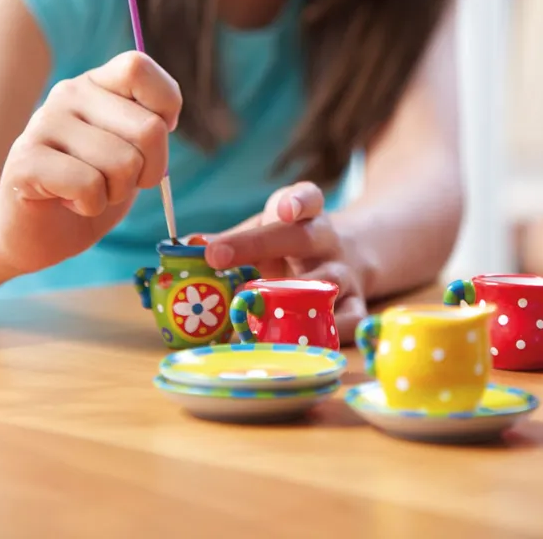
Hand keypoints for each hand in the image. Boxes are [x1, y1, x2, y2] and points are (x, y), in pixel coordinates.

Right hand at [0, 51, 181, 274]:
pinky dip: (92, 205)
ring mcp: (42, 123)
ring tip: (92, 191)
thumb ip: (150, 126)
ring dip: (117, 193)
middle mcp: (67, 93)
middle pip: (149, 128)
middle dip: (150, 171)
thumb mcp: (134, 150)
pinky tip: (70, 201)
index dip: (165, 105)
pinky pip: (90, 186)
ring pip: (123, 163)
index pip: (138, 68)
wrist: (41, 232)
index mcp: (97, 82)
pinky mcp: (25, 161)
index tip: (152, 139)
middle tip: (120, 181)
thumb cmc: (96, 187)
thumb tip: (162, 123)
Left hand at [204, 182, 366, 343]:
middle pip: (303, 238)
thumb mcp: (263, 231)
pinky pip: (348, 322)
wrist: (347, 256)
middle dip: (259, 246)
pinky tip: (298, 343)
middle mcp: (328, 240)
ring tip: (255, 314)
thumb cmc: (290, 244)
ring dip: (290, 300)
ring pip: (327, 284)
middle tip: (217, 257)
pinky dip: (325, 335)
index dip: (296, 201)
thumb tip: (186, 246)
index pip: (306, 197)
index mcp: (304, 214)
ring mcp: (344, 273)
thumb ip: (230, 239)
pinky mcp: (356, 306)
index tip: (285, 209)